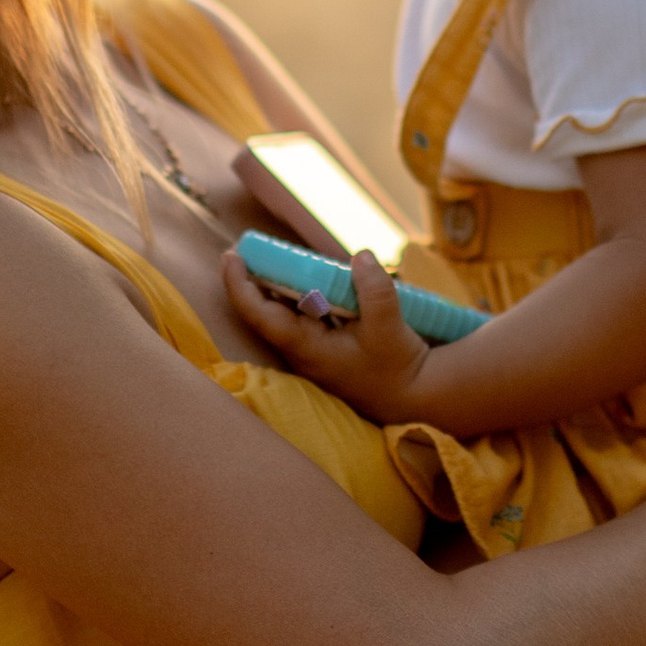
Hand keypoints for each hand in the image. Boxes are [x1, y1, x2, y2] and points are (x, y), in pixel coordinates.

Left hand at [224, 246, 435, 424]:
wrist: (414, 397)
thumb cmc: (397, 368)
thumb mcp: (389, 327)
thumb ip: (375, 290)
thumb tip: (361, 255)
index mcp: (307, 348)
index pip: (260, 316)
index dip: (240, 286)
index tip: (231, 256)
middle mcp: (303, 351)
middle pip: (265, 311)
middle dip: (253, 280)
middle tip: (247, 248)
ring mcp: (313, 351)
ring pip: (284, 313)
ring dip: (276, 286)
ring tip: (272, 256)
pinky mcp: (327, 348)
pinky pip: (303, 316)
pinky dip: (300, 294)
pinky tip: (307, 277)